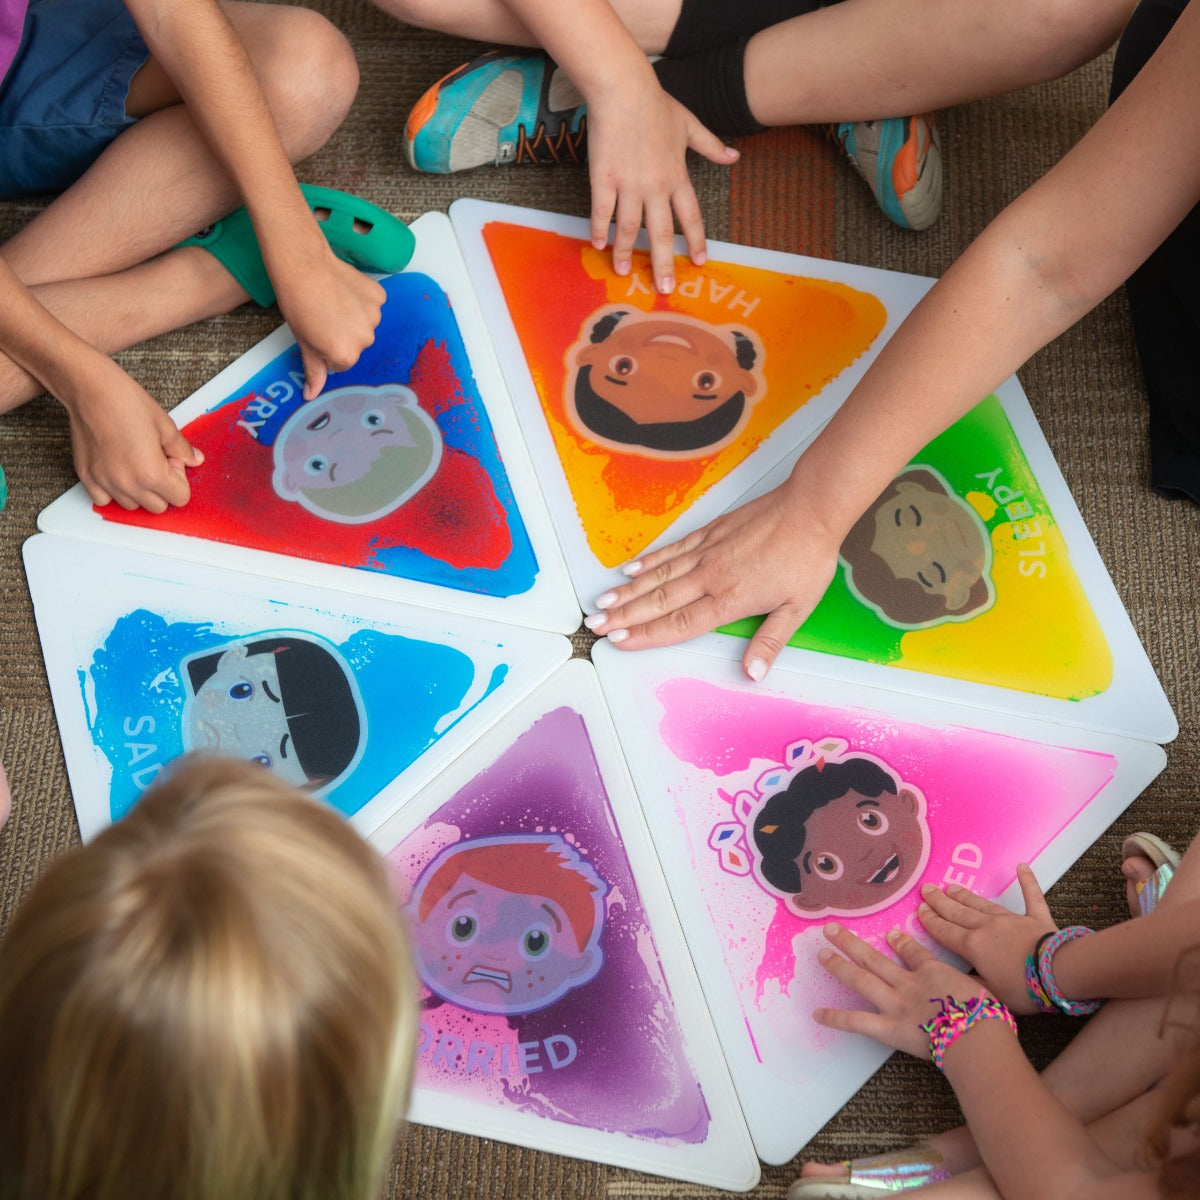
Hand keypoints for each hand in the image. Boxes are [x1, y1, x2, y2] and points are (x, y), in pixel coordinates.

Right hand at [64, 358, 201, 511]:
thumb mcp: (165, 425)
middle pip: (158, 507)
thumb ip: (182, 449)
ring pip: (132, 506)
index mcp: (152, 473)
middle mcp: (127, 484)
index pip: (180, 498)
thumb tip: (195, 460)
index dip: (180, 480)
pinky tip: (117, 470)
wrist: (89, 389)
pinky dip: (113, 491)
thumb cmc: (126, 402)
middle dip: (163, 488)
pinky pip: (104, 500)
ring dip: (139, 491)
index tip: (171, 461)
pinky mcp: (86, 476)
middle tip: (156, 461)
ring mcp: (104, 482)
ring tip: (135, 463)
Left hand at [271, 246, 385, 399]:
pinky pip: (373, 305)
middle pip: (356, 344)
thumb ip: (313, 371)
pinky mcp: (379, 296)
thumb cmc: (298, 305)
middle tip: (323, 315)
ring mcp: (375, 316)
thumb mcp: (303, 342)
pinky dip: (362, 300)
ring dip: (353, 317)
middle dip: (342, 334)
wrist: (303, 265)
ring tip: (333, 301)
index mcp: (346, 355)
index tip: (317, 332)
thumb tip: (311, 395)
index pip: (341, 362)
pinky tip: (345, 291)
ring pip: (365, 324)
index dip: (326, 348)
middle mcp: (366, 339)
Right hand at [586, 80, 737, 290]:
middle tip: (664, 287)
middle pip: (660, 232)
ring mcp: (628, 184)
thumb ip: (711, 146)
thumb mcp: (689, 125)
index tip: (698, 262)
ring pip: (629, 227)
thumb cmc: (656, 103)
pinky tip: (596, 246)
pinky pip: (602, 211)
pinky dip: (599, 229)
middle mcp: (655, 186)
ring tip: (623, 273)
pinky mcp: (603, 178)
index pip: (690, 216)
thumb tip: (734, 157)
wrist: (623, 88)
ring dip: (625, 253)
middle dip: (662, 262)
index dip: (694, 241)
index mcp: (677, 176)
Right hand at [586, 479, 839, 678]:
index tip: (620, 641)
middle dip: (624, 616)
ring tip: (603, 602)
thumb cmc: (807, 557)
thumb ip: (769, 642)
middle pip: (659, 601)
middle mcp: (711, 576)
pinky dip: (649, 561)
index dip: (646, 635)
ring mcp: (707, 552)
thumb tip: (752, 673)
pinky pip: (672, 550)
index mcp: (730, 599)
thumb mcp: (797, 608)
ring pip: (659, 576)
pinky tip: (631, 570)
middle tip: (596, 625)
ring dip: (628, 592)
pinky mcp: (710, 532)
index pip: (679, 623)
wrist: (810, 508)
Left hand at [814, 923, 997, 1059]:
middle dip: (851, 942)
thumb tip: (985, 986)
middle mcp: (908, 982)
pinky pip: (857, 1022)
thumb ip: (974, 983)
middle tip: (831, 929)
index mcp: (933, 971)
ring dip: (839, 965)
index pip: (912, 952)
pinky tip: (817, 1015)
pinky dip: (836, 1019)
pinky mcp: (888, 1027)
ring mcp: (895, 1002)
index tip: (890, 934)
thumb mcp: (985, 987)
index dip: (899, 942)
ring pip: (861, 978)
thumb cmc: (987, 1014)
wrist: (976, 1035)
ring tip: (821, 952)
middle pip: (874, 958)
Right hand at [917, 866, 1057, 1013]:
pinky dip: (1027, 882)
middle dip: (940, 901)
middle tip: (926, 889)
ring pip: (982, 904)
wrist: (1058, 973)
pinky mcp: (1035, 918)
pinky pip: (1031, 897)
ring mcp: (1010, 920)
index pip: (945, 932)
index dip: (930, 921)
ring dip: (965, 895)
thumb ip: (971, 980)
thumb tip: (957, 976)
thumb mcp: (990, 993)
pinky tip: (1022, 867)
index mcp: (972, 946)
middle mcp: (986, 927)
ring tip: (950, 886)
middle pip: (958, 912)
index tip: (919, 909)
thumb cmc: (1022, 988)